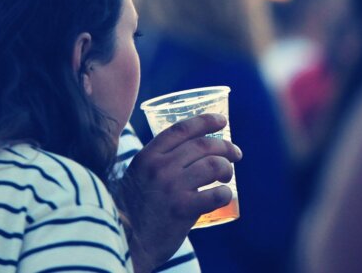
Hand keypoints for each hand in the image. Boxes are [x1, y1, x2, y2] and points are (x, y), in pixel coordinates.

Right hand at [119, 114, 241, 272]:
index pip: (181, 129)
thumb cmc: (133, 208)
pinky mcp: (182, 208)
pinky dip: (225, 193)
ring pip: (213, 165)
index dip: (205, 121)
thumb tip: (186, 151)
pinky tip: (224, 196)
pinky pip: (216, 194)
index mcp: (148, 156)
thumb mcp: (137, 175)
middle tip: (236, 154)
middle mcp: (160, 167)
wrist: (125, 240)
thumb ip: (156, 162)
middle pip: (202, 145)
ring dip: (226, 169)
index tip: (222, 121)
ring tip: (226, 176)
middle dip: (225, 147)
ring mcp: (172, 187)